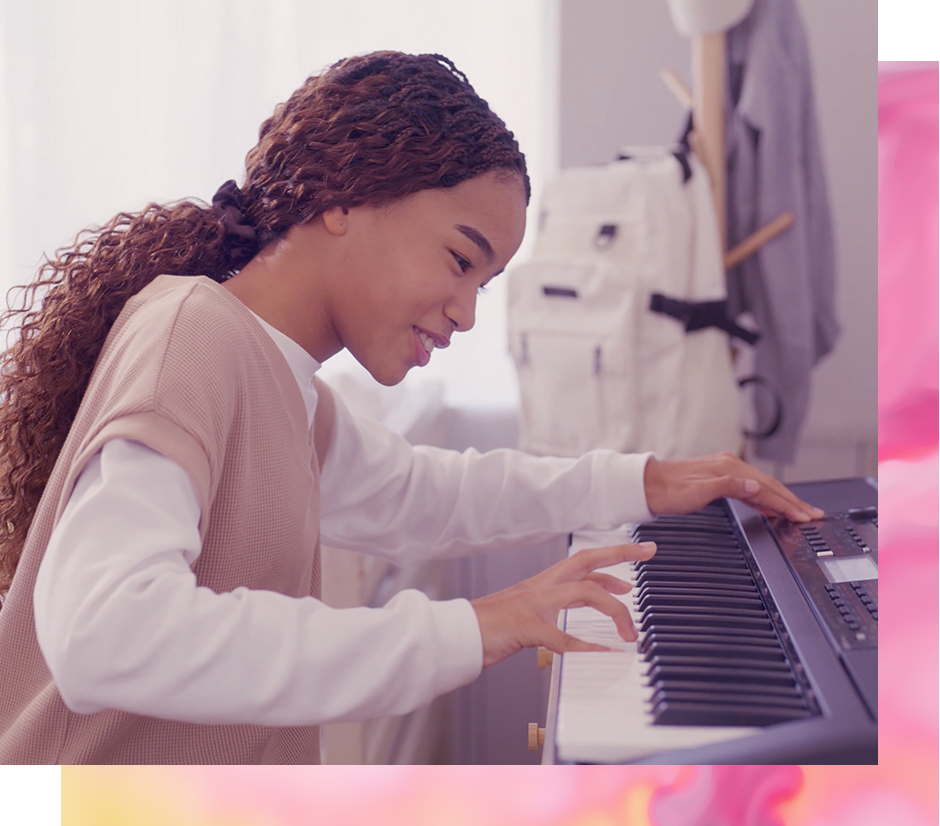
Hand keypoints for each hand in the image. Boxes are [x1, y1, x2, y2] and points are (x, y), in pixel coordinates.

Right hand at [470, 542, 655, 667]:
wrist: (458, 634)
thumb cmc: (490, 627)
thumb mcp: (528, 613)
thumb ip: (554, 613)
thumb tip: (583, 628)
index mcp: (543, 583)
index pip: (583, 561)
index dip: (613, 556)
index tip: (639, 553)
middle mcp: (542, 587)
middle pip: (587, 561)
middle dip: (620, 555)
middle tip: (649, 552)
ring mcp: (534, 605)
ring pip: (584, 593)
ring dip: (613, 612)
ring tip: (630, 634)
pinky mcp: (527, 627)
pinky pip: (564, 638)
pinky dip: (587, 648)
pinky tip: (604, 654)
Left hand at [643, 452, 825, 521]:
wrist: (645, 486)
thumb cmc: (667, 491)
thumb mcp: (699, 492)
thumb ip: (729, 487)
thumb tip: (756, 486)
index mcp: (729, 468)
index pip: (767, 487)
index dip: (788, 503)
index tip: (805, 515)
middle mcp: (729, 466)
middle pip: (769, 486)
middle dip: (792, 501)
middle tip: (812, 515)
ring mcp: (724, 472)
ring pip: (761, 487)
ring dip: (781, 501)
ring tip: (798, 513)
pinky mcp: (718, 479)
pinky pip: (749, 489)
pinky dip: (763, 499)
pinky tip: (769, 508)